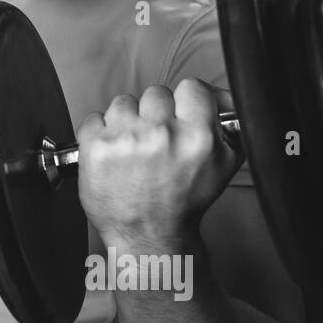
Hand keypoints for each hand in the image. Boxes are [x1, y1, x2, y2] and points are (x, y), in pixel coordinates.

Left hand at [76, 79, 239, 252]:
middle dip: (155, 114)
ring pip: (124, 103)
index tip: (179, 114)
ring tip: (133, 149)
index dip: (184, 101)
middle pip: (156, 94)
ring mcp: (125, 139)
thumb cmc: (182, 203)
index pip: (191, 88)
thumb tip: (222, 96)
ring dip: (126, 122)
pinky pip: (95, 118)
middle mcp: (161, 134)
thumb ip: (227, 126)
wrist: (148, 234)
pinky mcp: (95, 147)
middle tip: (156, 141)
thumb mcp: (222, 165)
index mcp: (197, 136)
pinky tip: (113, 154)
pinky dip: (100, 134)